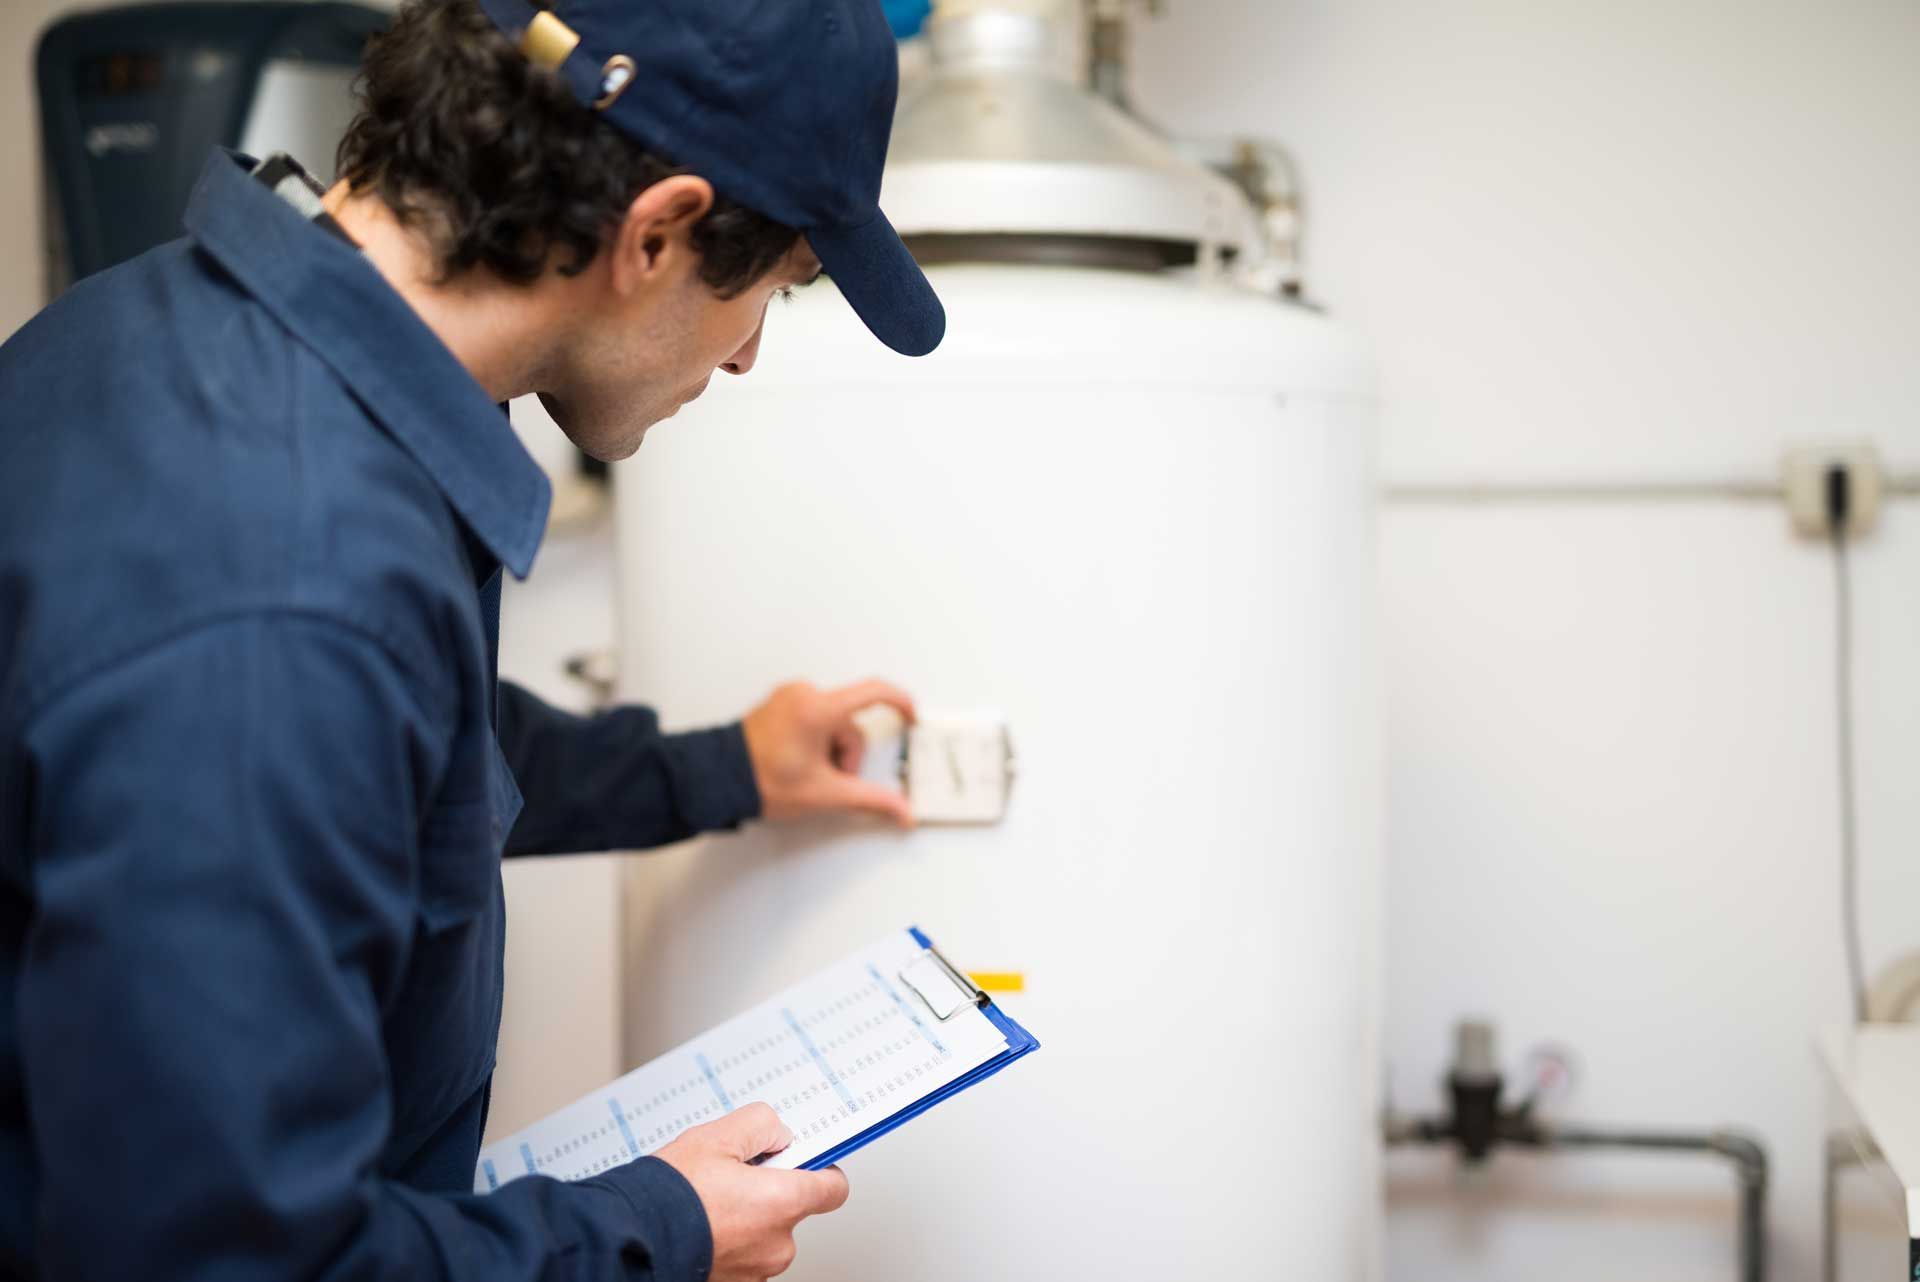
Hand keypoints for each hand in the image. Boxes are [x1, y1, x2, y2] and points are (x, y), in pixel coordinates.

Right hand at [655, 1103, 850, 1281]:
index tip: (804, 1160)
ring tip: (709, 1203)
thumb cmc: (671, 1194)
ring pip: (764, 1234)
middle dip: (768, 1192)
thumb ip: (760, 1125)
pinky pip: (742, 1254)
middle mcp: (778, 1244)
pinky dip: (728, 1240)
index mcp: (784, 1203)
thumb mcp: (717, 1136)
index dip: (820, 1169)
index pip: (833, 1188)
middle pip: (791, 1210)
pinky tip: (703, 1225)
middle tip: (734, 1176)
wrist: (632, 1239)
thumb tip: (778, 1134)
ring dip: (746, 1218)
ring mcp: (756, 1271)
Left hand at [742, 680, 915, 827]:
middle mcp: (804, 693)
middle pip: (850, 723)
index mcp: (817, 708)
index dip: (900, 703)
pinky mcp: (781, 702)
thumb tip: (901, 809)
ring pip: (833, 723)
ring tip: (806, 772)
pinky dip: (816, 740)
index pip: (874, 692)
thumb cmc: (761, 781)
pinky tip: (798, 760)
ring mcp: (790, 696)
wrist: (717, 778)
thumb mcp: (824, 793)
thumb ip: (870, 800)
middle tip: (827, 779)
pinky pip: (814, 718)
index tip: (911, 716)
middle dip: (846, 755)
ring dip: (830, 750)